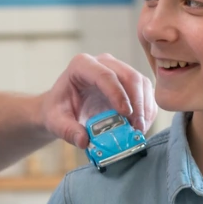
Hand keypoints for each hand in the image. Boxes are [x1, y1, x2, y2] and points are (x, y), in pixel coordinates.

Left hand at [40, 53, 156, 147]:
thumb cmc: (59, 110)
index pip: (104, 75)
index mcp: (81, 65)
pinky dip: (147, 110)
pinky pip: (145, 92)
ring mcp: (118, 70)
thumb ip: (67, 130)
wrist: (65, 107)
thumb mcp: (55, 121)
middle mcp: (102, 62)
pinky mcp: (129, 82)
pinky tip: (142, 126)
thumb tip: (84, 141)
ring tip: (140, 130)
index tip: (125, 114)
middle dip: (136, 102)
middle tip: (137, 127)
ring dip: (145, 108)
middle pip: (128, 76)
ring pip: (141, 83)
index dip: (117, 93)